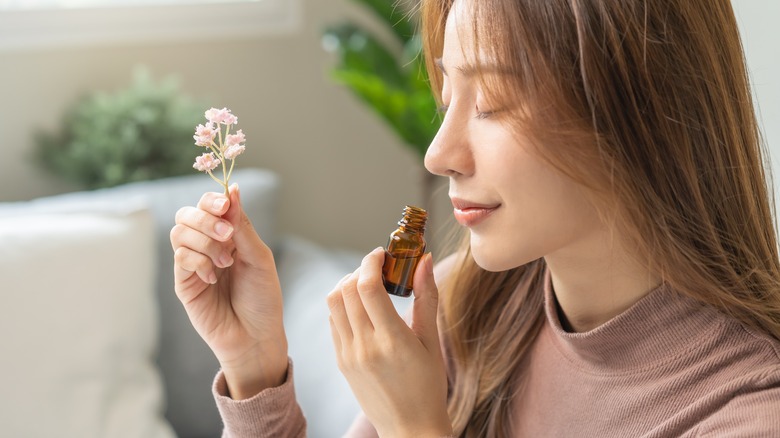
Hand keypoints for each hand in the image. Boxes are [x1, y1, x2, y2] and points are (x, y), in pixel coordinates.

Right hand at [170, 184, 287, 398]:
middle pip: (187, 213)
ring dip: (204, 241)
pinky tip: (214, 277)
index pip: (210, 205)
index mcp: (229, 236)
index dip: (213, 200)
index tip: (225, 205)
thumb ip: (242, 226)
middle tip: (227, 235)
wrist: (256, 336)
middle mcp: (207, 245)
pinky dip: (197, 261)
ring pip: (179, 232)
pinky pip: (179, 257)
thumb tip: (233, 190)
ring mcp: (193, 264)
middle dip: (205, 218)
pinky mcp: (183, 282)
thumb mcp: (259, 258)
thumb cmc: (263, 299)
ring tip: (225, 262)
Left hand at [327, 248, 451, 436]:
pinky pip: (333, 321)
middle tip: (378, 267)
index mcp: (391, 340)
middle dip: (360, 269)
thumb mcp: (432, 342)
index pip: (369, 287)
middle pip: (347, 289)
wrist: (409, 429)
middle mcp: (365, 346)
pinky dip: (342, 304)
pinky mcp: (340, 362)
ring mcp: (348, 355)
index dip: (372, 262)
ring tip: (367, 284)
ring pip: (333, 302)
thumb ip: (427, 298)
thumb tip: (425, 260)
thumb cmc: (428, 386)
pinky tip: (360, 307)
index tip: (382, 253)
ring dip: (348, 284)